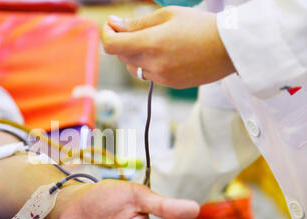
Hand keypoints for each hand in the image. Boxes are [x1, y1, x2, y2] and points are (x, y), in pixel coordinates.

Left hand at [102, 6, 235, 88]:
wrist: (230, 47)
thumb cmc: (201, 26)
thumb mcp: (168, 15)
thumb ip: (137, 23)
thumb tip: (114, 24)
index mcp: (150, 43)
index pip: (111, 45)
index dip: (106, 34)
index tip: (111, 26)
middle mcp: (153, 64)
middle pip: (121, 56)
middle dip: (122, 42)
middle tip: (133, 29)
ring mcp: (161, 77)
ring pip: (133, 68)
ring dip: (134, 56)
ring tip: (152, 42)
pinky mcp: (170, 85)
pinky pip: (149, 76)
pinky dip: (149, 65)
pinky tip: (165, 54)